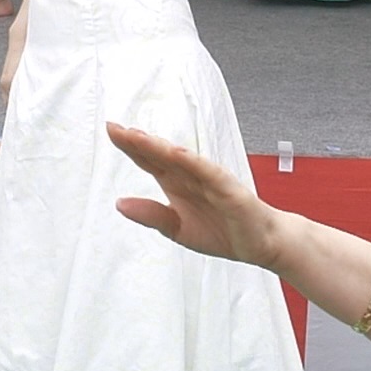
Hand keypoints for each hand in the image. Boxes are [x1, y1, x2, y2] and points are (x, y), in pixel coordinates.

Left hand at [107, 122, 289, 267]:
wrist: (259, 244)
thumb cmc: (223, 232)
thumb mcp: (177, 229)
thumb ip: (151, 215)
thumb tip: (119, 203)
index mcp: (177, 183)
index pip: (149, 160)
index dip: (130, 146)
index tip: (111, 130)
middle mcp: (191, 176)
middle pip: (160, 155)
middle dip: (137, 141)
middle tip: (114, 127)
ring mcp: (210, 180)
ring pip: (180, 159)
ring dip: (159, 147)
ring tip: (138, 136)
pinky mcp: (228, 189)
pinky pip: (209, 172)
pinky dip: (193, 162)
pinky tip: (177, 153)